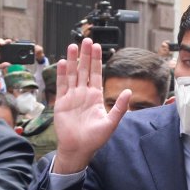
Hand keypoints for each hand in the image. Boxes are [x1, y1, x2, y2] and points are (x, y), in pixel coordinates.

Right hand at [52, 38, 128, 173]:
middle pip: (84, 70)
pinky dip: (62, 74)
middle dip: (86, 55)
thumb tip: (128, 92)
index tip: (97, 46)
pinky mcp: (61, 102)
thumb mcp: (111, 123)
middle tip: (86, 40)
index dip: (96, 60)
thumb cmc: (95, 139)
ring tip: (72, 46)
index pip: (96, 74)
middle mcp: (84, 94)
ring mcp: (72, 97)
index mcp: (96, 97)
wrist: (78, 149)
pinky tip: (62, 63)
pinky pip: (61, 85)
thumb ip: (119, 107)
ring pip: (72, 74)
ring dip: (72, 60)